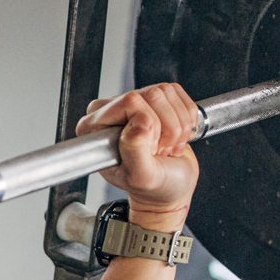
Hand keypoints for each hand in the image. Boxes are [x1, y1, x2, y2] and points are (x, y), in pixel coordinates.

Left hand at [77, 83, 200, 225]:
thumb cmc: (152, 187)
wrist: (170, 187)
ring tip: (165, 146)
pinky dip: (185, 118)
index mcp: (94, 128)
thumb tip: (140, 121)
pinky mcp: (156, 99)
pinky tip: (174, 137)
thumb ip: (135, 151)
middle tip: (158, 150)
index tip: (148, 149)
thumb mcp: (142, 176)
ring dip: (177, 125)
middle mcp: (109, 111)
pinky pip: (178, 93)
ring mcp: (134, 102)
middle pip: (151, 94)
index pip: (129, 102)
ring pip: (166, 92)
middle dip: (165, 127)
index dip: (148, 126)